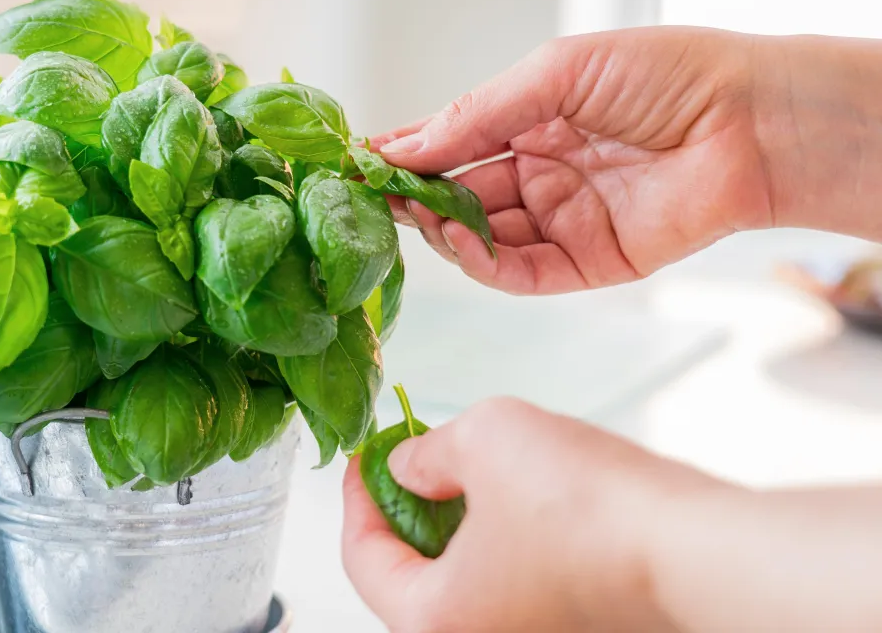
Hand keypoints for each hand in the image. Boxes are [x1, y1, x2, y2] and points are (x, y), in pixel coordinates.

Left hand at [341, 397, 722, 631]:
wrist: (694, 548)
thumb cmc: (590, 508)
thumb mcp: (482, 439)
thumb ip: (427, 453)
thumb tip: (408, 466)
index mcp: (435, 621)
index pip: (363, 560)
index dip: (358, 497)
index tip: (368, 458)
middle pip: (412, 578)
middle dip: (409, 511)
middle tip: (414, 459)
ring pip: (466, 583)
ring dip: (457, 527)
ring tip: (471, 470)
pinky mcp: (573, 628)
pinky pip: (514, 588)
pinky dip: (503, 545)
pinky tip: (521, 499)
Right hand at [373, 27, 881, 293]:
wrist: (751, 121)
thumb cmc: (667, 76)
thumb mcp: (556, 74)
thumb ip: (480, 113)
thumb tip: (405, 145)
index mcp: (531, 121)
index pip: (451, 142)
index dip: (406, 152)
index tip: (359, 160)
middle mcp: (540, 174)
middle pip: (457, 194)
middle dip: (413, 196)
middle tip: (372, 195)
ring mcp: (560, 221)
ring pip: (480, 237)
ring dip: (441, 229)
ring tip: (413, 214)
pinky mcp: (586, 264)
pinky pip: (520, 272)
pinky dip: (482, 262)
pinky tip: (459, 240)